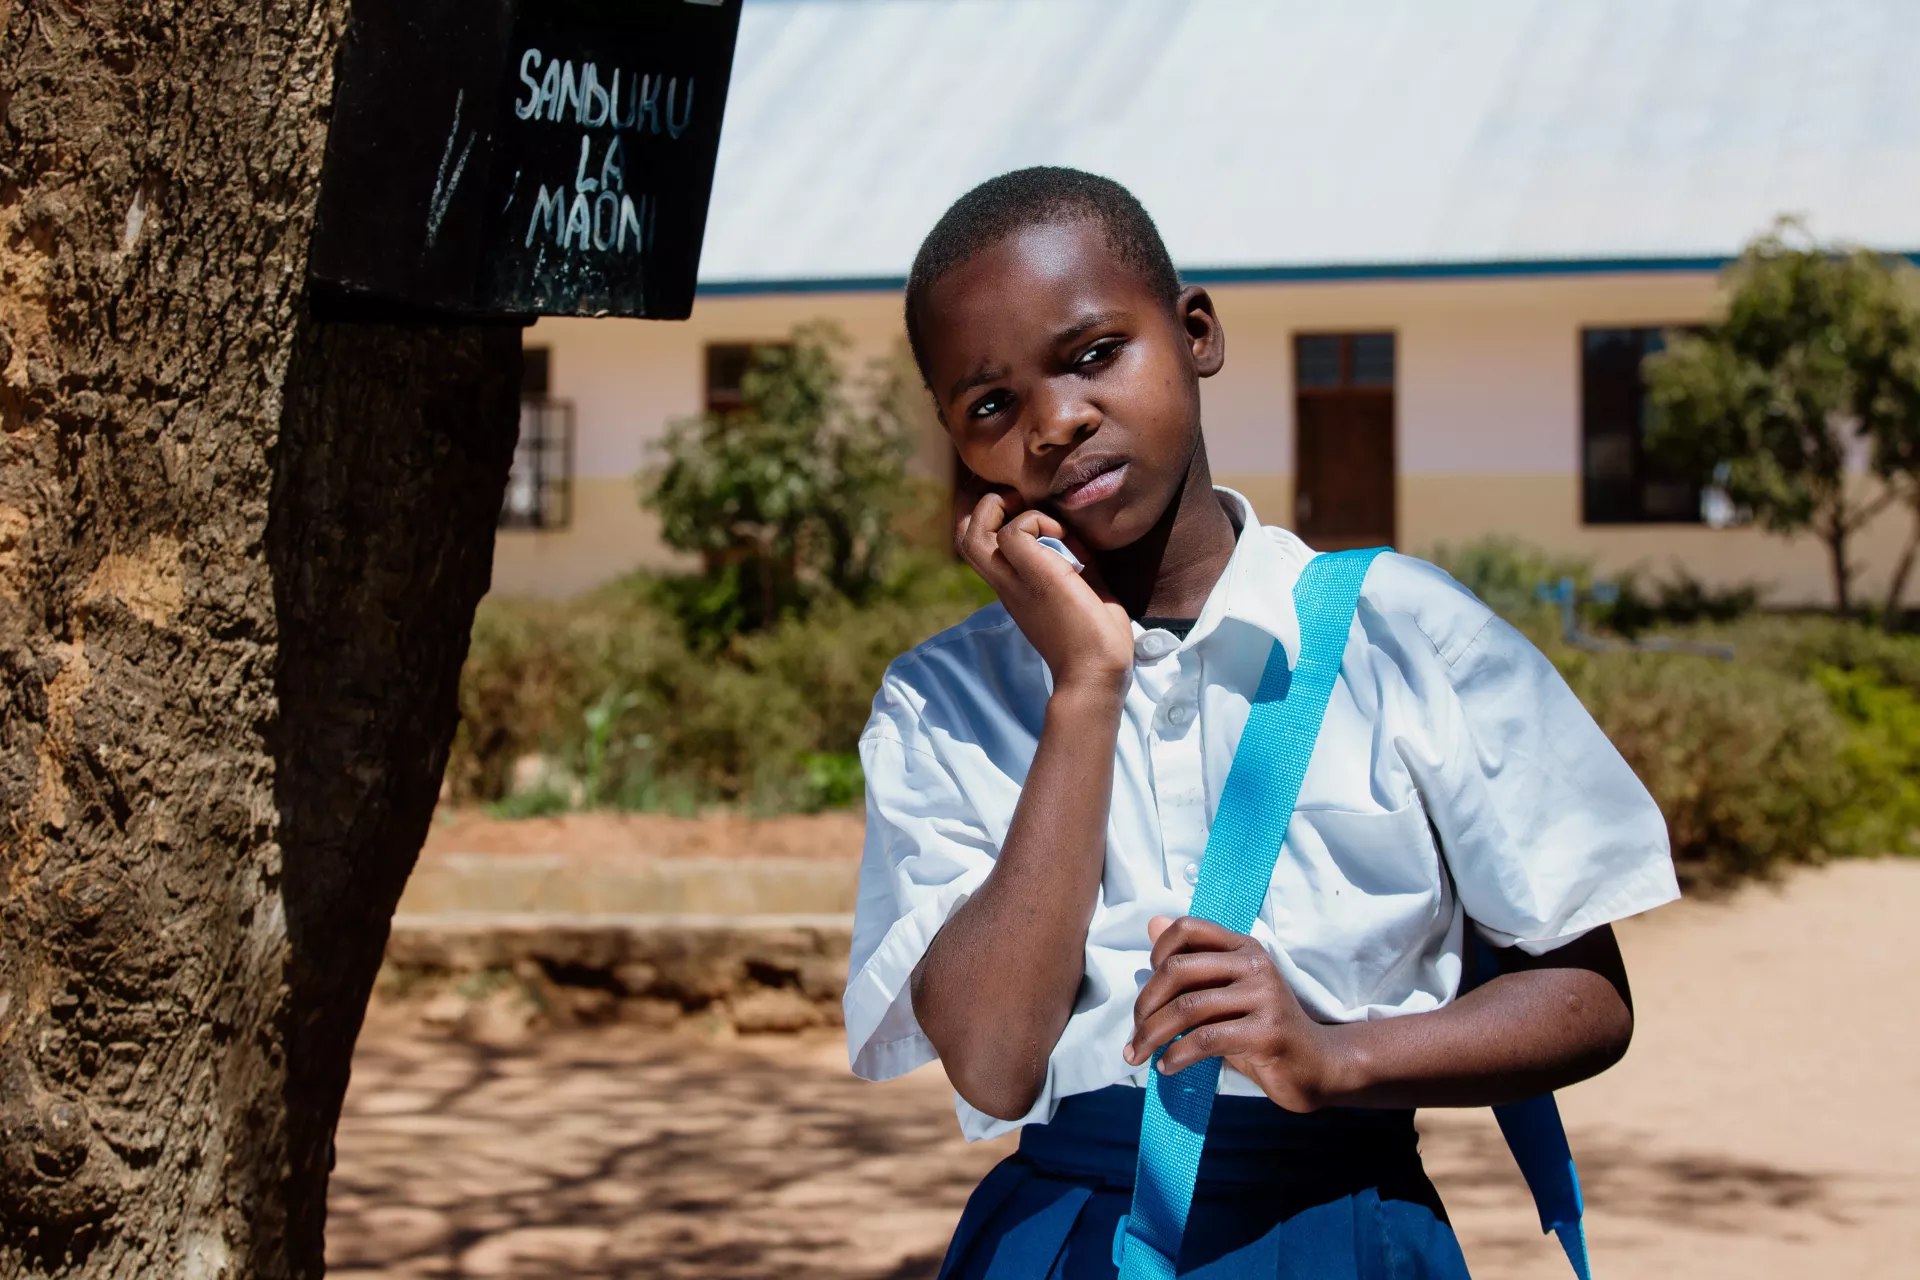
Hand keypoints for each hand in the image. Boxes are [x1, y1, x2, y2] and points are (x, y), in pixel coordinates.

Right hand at [956, 489, 1132, 695]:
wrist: (1097, 672)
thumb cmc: (1097, 640)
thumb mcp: (1081, 591)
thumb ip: (1073, 565)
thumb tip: (1077, 541)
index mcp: (1017, 588)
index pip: (982, 549)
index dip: (993, 522)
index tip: (1031, 515)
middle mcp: (1007, 584)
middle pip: (963, 538)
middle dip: (984, 507)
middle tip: (1020, 505)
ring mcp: (1014, 582)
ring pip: (969, 534)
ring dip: (999, 510)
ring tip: (1035, 515)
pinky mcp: (1033, 575)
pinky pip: (1014, 531)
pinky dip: (1038, 521)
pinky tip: (1067, 540)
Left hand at [1124, 915, 1350, 1112]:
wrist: (1316, 1065)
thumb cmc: (1261, 1029)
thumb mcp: (1225, 992)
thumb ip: (1192, 963)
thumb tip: (1152, 922)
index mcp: (1243, 947)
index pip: (1187, 929)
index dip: (1156, 954)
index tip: (1148, 991)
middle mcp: (1254, 964)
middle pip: (1177, 969)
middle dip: (1145, 1005)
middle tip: (1134, 1037)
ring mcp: (1263, 996)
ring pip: (1187, 1008)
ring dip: (1153, 1035)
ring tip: (1140, 1056)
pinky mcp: (1266, 1031)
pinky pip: (1205, 1040)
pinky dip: (1177, 1056)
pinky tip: (1166, 1067)